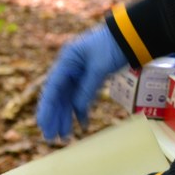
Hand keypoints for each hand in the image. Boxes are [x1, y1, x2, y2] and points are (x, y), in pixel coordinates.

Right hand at [37, 25, 127, 141]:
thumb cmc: (113, 46)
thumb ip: (87, 88)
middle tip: (50, 137)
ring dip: (66, 118)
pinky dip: (81, 111)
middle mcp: (69, 68)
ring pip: (68, 100)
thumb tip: (76, 108)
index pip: (52, 88)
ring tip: (64, 137)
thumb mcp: (99, 67)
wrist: (131, 36)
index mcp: (66, 61)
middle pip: (58, 96)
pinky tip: (82, 125)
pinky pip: (81, 98)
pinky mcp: (89, 79)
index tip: (43, 124)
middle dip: (54, 117)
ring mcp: (78, 74)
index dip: (47, 108)